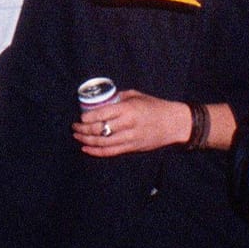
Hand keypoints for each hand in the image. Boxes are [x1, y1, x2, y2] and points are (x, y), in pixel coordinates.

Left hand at [73, 89, 189, 156]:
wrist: (173, 124)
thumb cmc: (155, 106)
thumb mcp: (137, 95)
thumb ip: (119, 98)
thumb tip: (102, 100)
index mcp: (128, 109)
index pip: (103, 114)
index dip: (88, 117)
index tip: (80, 117)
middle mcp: (127, 125)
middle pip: (99, 129)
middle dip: (83, 129)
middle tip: (74, 127)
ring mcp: (129, 138)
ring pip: (102, 142)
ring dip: (86, 140)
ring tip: (77, 136)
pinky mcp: (131, 148)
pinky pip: (110, 152)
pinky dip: (96, 151)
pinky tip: (86, 148)